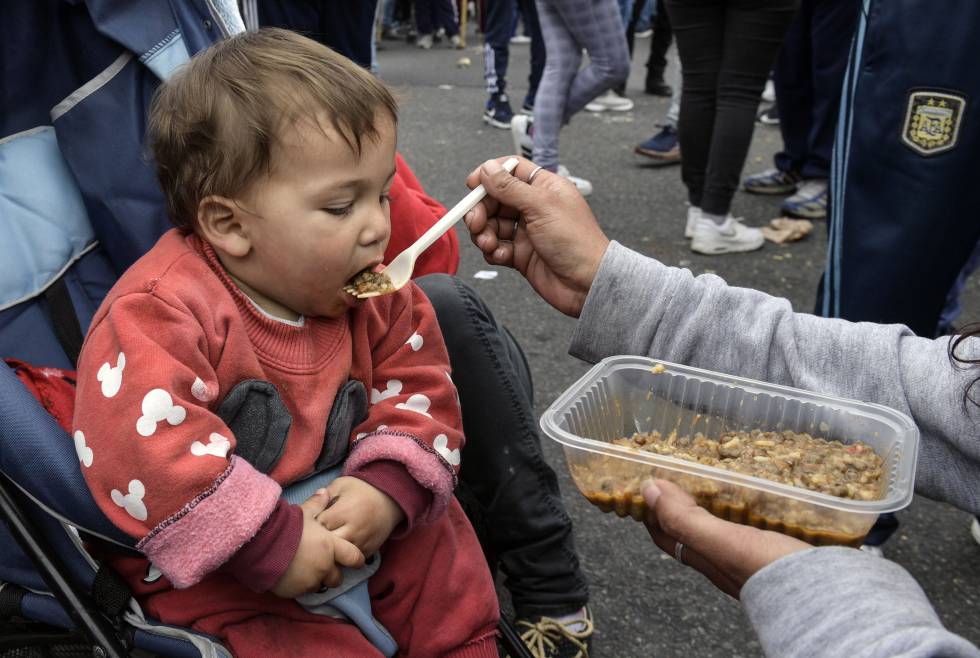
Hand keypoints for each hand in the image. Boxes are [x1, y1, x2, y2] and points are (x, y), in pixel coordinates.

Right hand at [271, 489, 365, 597]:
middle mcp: (324, 566)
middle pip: (337, 578)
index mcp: (331, 546)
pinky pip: (302, 592)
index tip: (355, 560)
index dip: (355, 559)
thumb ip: (317, 505)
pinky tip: (291, 575)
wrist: (262, 545)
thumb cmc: (286, 526)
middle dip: (332, 573)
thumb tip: (325, 492)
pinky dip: (299, 585)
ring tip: (303, 570)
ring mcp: (310, 581)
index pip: (354, 557)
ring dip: (315, 579)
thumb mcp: (303, 513)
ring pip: (319, 585)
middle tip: (322, 565)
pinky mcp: (295, 592)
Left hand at [316, 476, 404, 556]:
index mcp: (344, 512)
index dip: (311, 526)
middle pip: (328, 545)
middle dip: (319, 543)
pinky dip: (343, 559)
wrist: (391, 499)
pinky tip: (337, 551)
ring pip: (339, 557)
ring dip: (330, 554)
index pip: (319, 526)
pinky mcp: (369, 551)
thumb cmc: (361, 489)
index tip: (308, 524)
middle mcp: (354, 529)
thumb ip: (323, 495)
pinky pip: (351, 561)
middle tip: (312, 539)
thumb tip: (307, 507)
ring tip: (323, 548)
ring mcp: (362, 542)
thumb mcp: (341, 484)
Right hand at [463, 157, 610, 316]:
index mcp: (544, 188)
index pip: (511, 171)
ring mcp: (526, 232)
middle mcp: (534, 207)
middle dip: (481, 210)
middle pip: (495, 199)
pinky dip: (493, 251)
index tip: (473, 185)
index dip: (490, 175)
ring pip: (492, 225)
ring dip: (484, 233)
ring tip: (488, 243)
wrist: (586, 283)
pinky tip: (501, 255)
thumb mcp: (541, 206)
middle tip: (477, 221)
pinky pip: (496, 247)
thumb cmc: (577, 242)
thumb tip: (488, 169)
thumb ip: (510, 187)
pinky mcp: (520, 254)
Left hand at [642, 479, 810, 598]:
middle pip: (695, 532)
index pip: (668, 535)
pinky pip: (757, 529)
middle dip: (685, 505)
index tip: (651, 482)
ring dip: (720, 506)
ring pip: (727, 529)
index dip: (655, 510)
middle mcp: (727, 561)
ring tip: (722, 481)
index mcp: (708, 559)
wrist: (826, 599)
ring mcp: (754, 558)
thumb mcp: (722, 542)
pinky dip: (751, 511)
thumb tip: (649, 491)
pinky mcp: (780, 554)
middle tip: (684, 476)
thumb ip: (684, 520)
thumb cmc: (771, 569)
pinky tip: (762, 499)